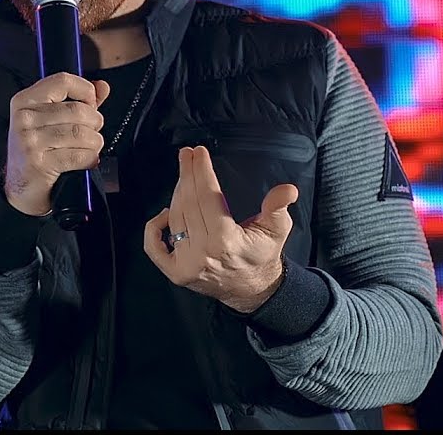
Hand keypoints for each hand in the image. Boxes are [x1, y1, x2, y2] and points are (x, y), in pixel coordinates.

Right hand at [4, 72, 110, 215]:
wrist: (21, 188)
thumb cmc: (39, 150)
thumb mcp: (51, 120)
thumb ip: (78, 101)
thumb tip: (103, 86)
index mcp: (24, 101)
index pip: (63, 81)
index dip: (85, 91)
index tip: (91, 104)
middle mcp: (24, 118)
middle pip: (77, 110)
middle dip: (94, 123)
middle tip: (92, 132)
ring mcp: (29, 141)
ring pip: (81, 133)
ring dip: (95, 143)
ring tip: (91, 147)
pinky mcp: (39, 163)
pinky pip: (79, 155)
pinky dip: (90, 159)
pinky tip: (87, 161)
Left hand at [144, 146, 298, 312]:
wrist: (251, 288)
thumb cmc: (261, 255)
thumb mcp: (277, 229)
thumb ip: (278, 207)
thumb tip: (287, 190)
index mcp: (226, 241)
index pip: (207, 197)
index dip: (201, 171)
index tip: (198, 153)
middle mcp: (203, 253)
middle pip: (189, 204)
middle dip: (187, 175)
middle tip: (187, 156)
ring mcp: (186, 264)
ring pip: (175, 219)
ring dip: (177, 193)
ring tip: (184, 176)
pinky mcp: (175, 272)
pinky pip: (154, 247)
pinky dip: (155, 227)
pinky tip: (165, 212)